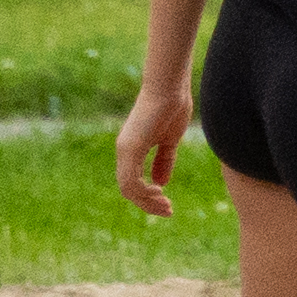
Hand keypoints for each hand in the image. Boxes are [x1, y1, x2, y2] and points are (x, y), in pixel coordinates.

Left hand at [112, 80, 190, 217]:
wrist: (170, 85)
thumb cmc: (172, 106)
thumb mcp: (170, 140)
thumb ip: (164, 160)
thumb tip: (161, 183)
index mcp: (132, 149)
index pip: (133, 182)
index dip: (148, 197)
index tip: (167, 202)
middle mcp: (124, 151)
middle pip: (129, 189)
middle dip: (147, 204)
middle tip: (167, 211)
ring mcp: (125, 149)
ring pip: (128, 188)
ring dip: (146, 201)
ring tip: (165, 205)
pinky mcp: (131, 147)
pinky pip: (131, 180)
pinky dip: (144, 191)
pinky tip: (159, 191)